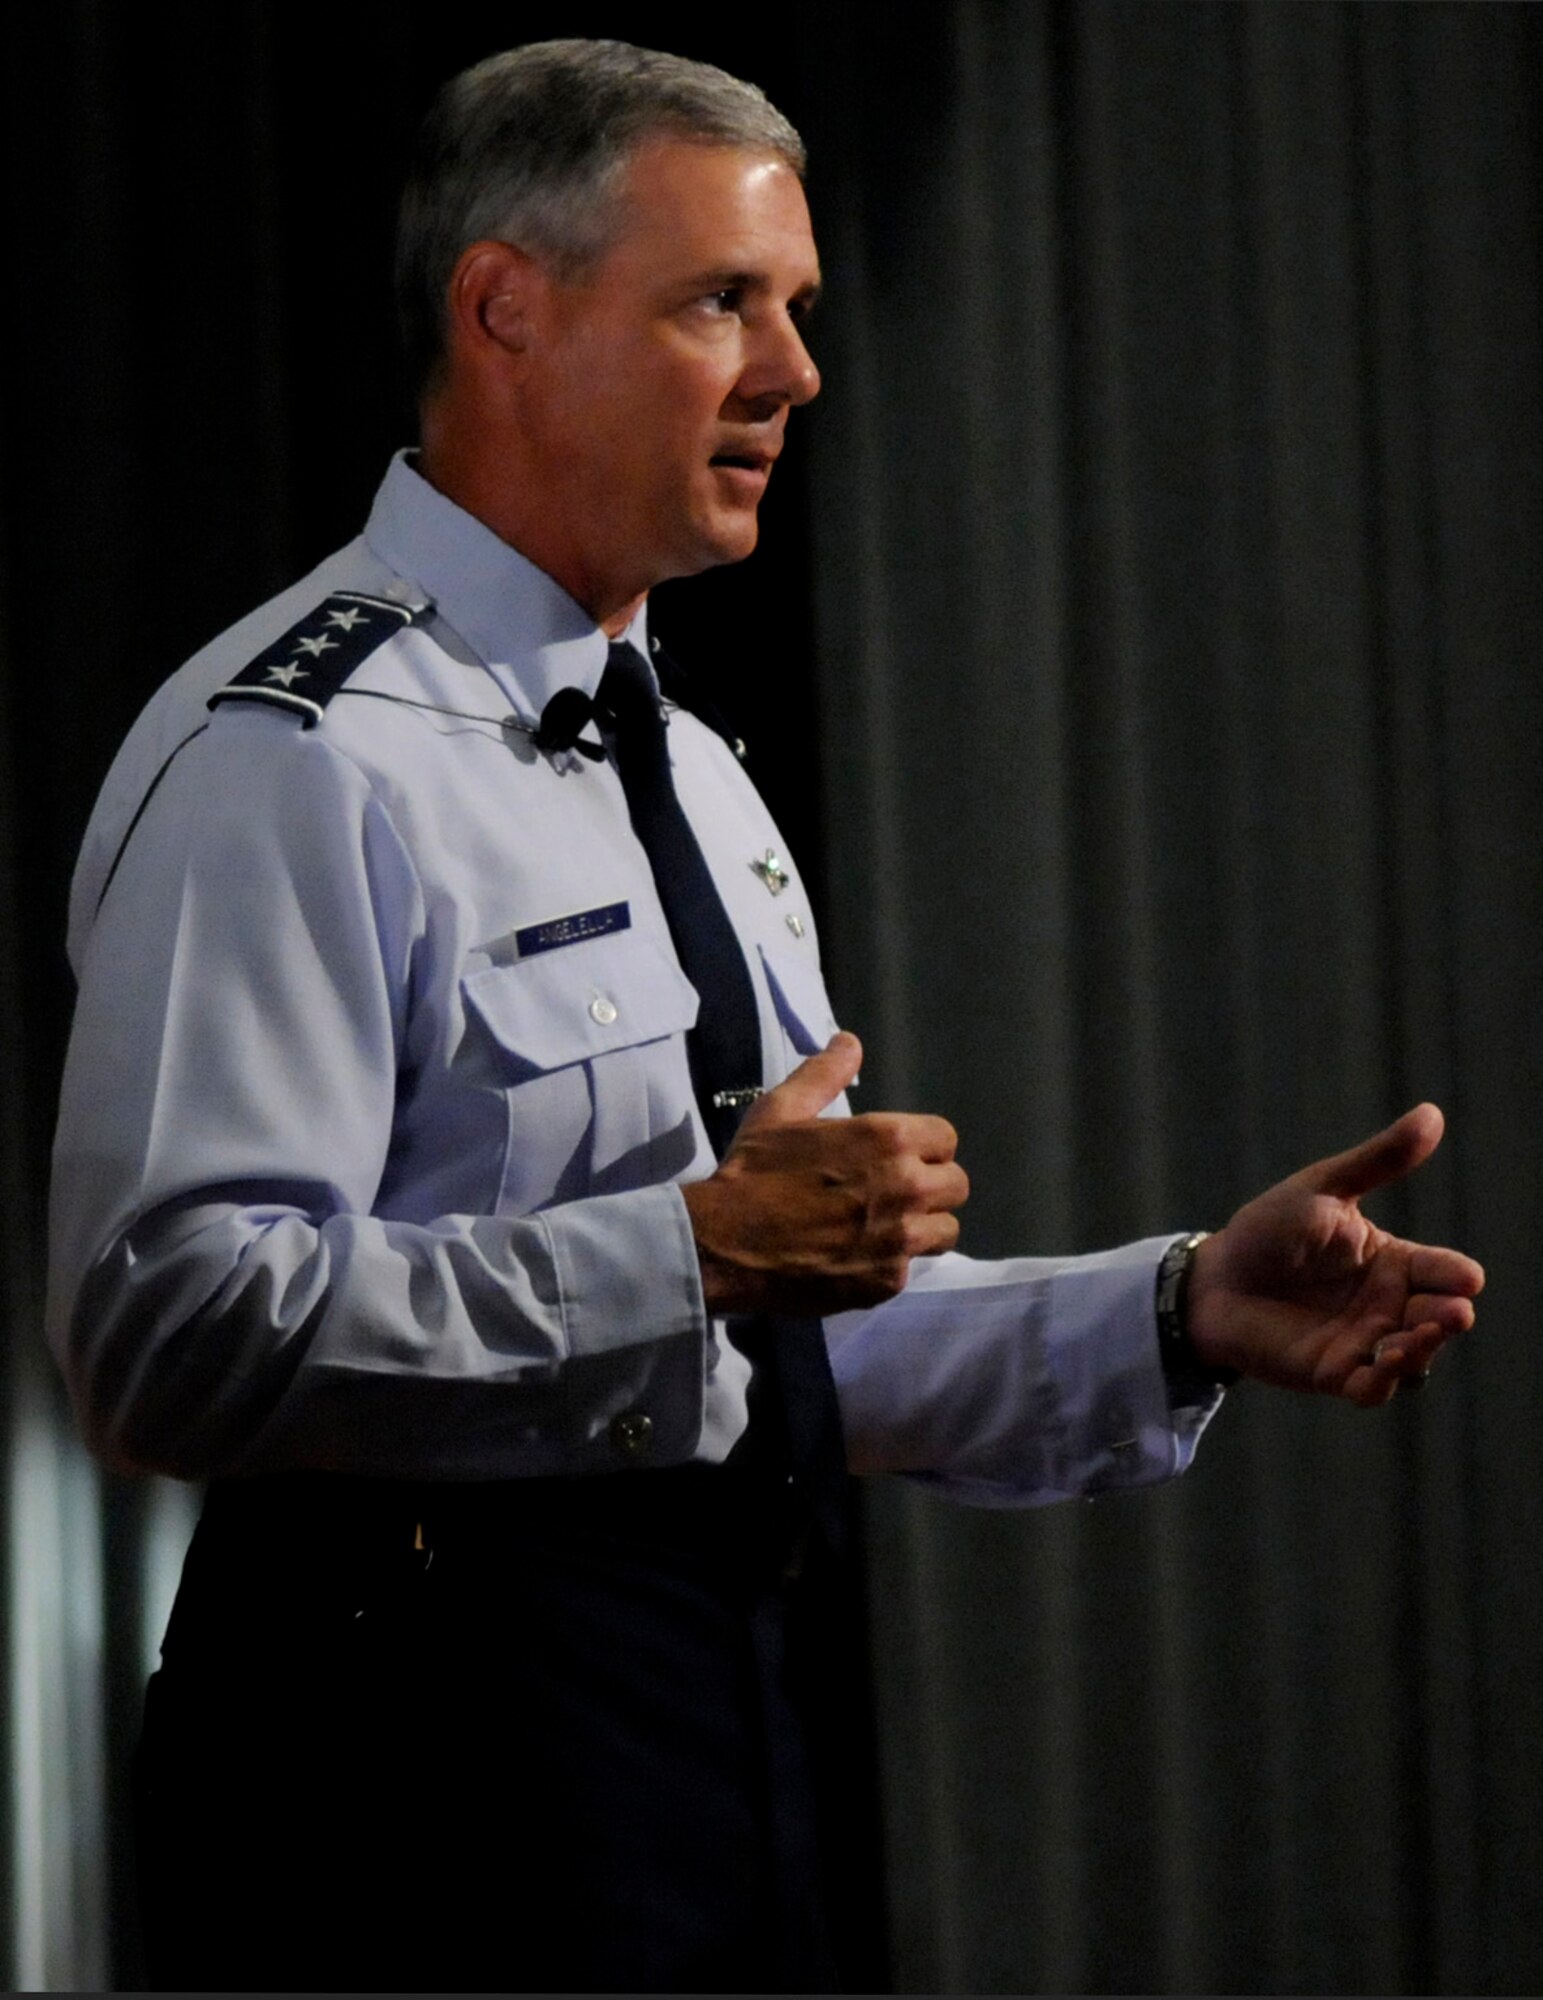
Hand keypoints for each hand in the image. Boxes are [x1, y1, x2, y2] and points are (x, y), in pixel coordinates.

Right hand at [681, 1032, 969, 1316]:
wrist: (725, 1243)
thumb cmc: (753, 1171)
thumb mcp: (782, 1109)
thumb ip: (824, 1074)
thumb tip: (850, 1042)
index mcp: (888, 1138)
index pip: (945, 1138)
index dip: (923, 1146)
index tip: (898, 1157)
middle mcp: (907, 1186)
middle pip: (956, 1185)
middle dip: (930, 1186)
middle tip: (893, 1193)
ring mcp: (901, 1239)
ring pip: (945, 1231)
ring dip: (922, 1227)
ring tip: (885, 1228)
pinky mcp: (888, 1281)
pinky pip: (911, 1268)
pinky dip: (890, 1263)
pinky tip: (858, 1257)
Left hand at [1185, 1104, 1483, 1405]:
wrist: (1212, 1278)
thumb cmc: (1268, 1230)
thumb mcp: (1323, 1189)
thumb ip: (1377, 1161)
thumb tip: (1432, 1112)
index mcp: (1394, 1262)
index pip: (1445, 1272)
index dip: (1458, 1277)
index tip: (1465, 1278)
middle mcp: (1389, 1306)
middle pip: (1439, 1319)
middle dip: (1448, 1319)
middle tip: (1449, 1314)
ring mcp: (1364, 1342)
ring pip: (1413, 1359)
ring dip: (1421, 1353)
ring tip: (1412, 1339)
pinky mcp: (1333, 1373)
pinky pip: (1370, 1389)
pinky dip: (1382, 1382)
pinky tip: (1379, 1367)